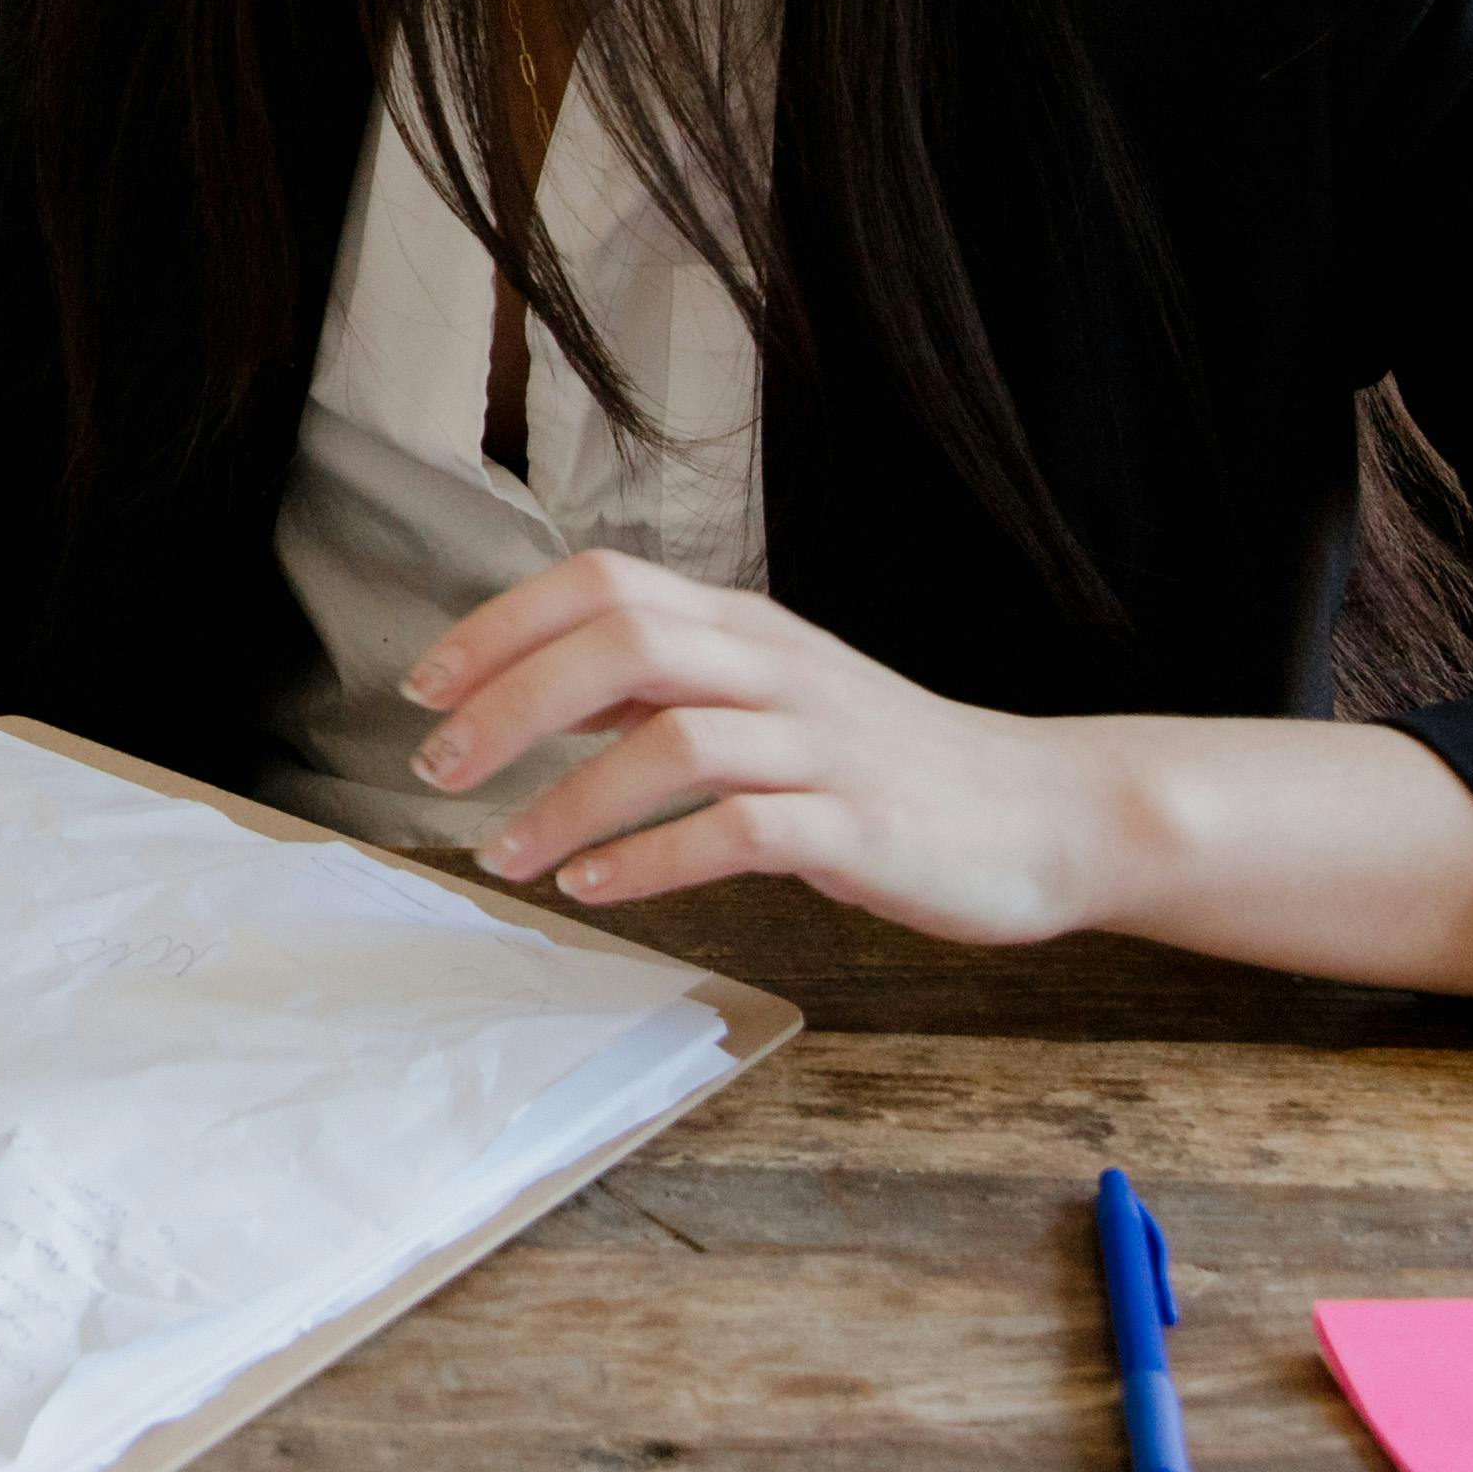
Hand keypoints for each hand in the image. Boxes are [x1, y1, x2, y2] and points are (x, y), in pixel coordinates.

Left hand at [420, 549, 1126, 941]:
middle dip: (511, 702)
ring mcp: (822, 746)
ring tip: (503, 853)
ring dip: (567, 800)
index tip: (426, 686)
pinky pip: (738, 832)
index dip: (501, 625)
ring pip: (672, 741)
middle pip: (622, 645)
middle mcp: (778, 668)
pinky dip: (651, 860)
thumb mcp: (770, 695)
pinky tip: (596, 887)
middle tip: (440, 767)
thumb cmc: (889, 762)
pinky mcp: (858, 829)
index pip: (602, 584)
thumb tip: (537, 686)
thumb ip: (665, 685)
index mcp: (746, 627)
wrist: (1047, 814)